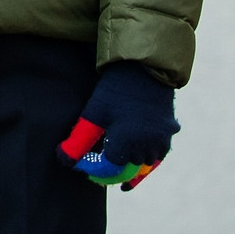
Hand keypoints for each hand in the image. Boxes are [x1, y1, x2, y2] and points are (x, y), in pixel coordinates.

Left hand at [58, 61, 177, 188]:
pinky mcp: (170, 131)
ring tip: (122, 152)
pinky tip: (139, 149)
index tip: (91, 158)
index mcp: (127, 141)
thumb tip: (64, 160)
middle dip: (117, 161)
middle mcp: (146, 144)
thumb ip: (79, 140)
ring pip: (147, 161)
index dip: (99, 163)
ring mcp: (161, 138)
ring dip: (134, 160)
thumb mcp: (92, 113)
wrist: (143, 68)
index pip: (111, 165)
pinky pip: (161, 152)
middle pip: (129, 164)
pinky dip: (151, 154)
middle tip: (105, 153)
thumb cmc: (112, 90)